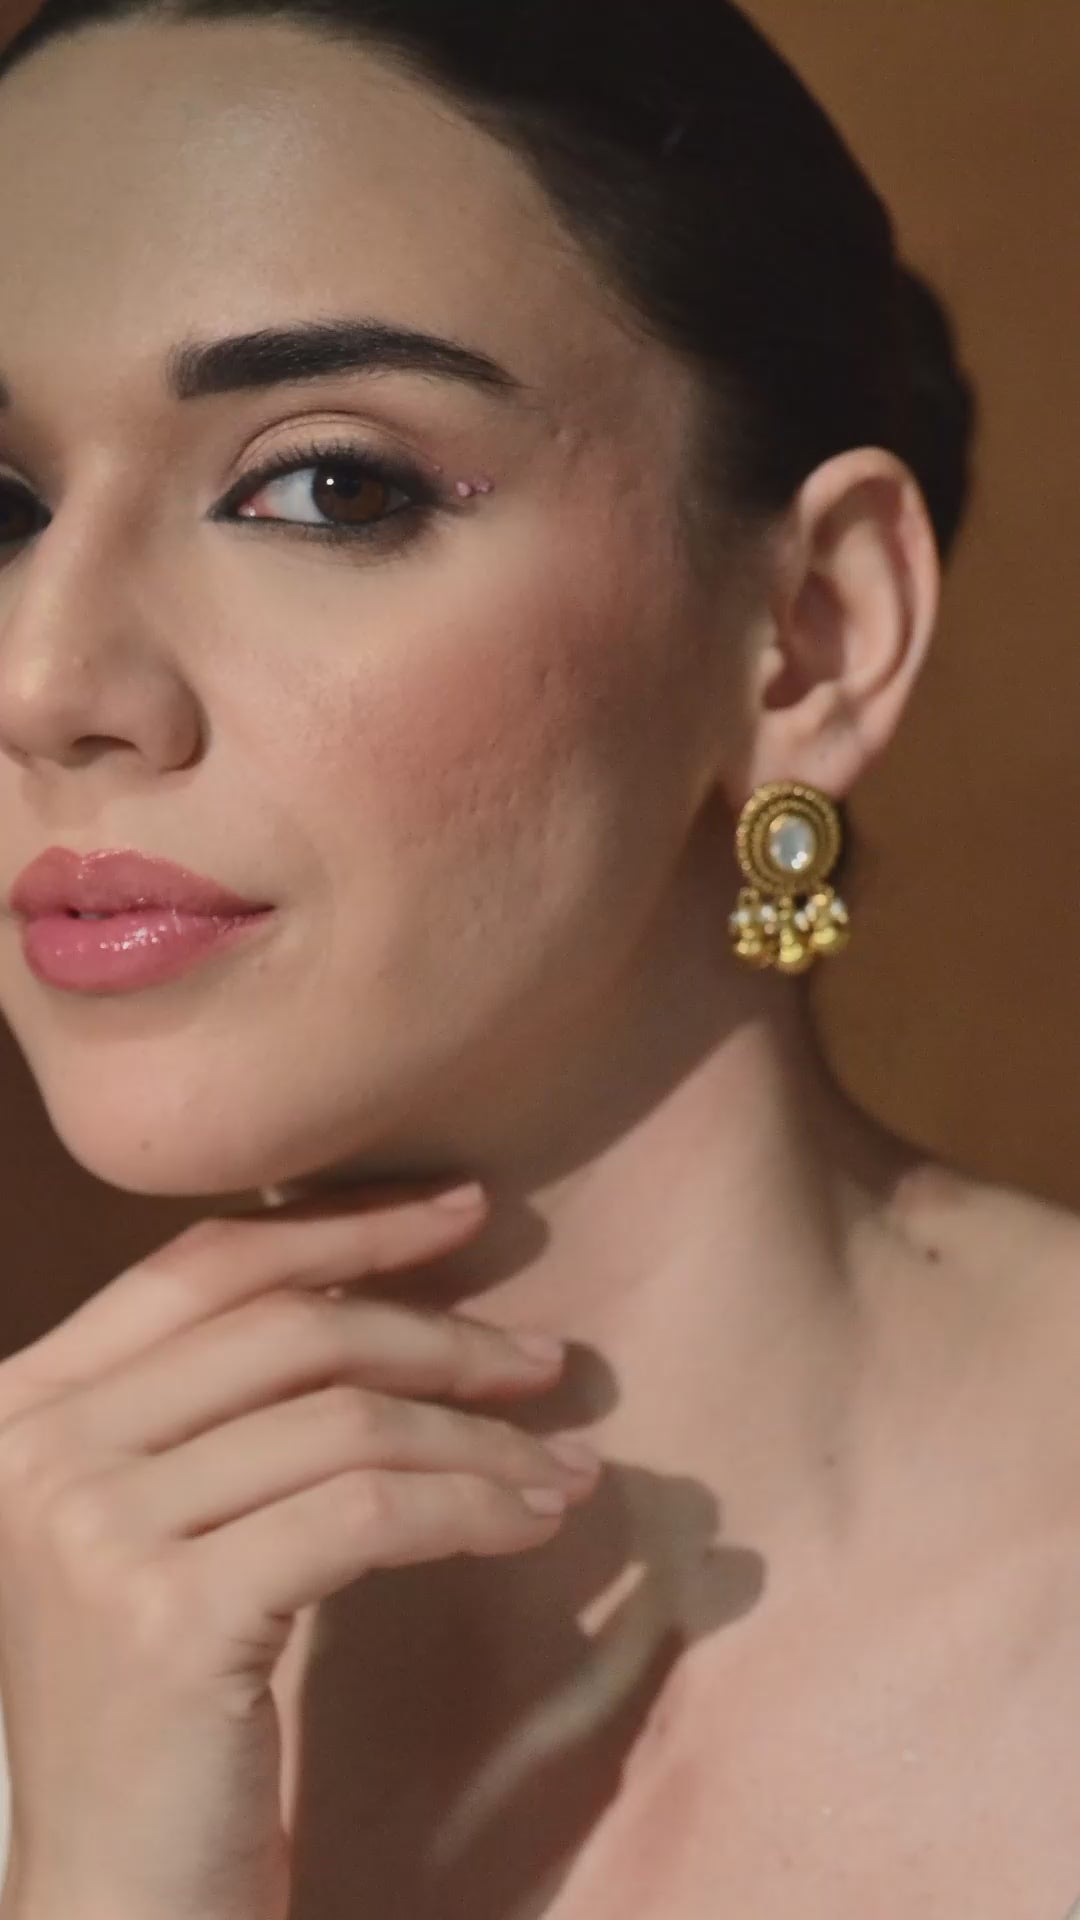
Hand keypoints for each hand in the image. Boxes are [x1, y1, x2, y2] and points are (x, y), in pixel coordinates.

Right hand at [0, 1183, 598, 1919]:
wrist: (111, 1901)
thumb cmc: (156, 1709)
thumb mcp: (159, 1527)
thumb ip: (220, 1411)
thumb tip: (386, 1296)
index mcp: (25, 1407)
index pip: (203, 1267)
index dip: (342, 1228)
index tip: (457, 1211)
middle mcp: (40, 1450)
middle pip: (287, 1332)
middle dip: (438, 1332)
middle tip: (546, 1360)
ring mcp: (94, 1530)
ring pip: (343, 1419)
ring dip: (478, 1435)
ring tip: (561, 1465)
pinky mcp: (169, 1614)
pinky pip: (369, 1511)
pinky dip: (471, 1504)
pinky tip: (531, 1521)